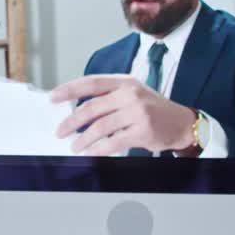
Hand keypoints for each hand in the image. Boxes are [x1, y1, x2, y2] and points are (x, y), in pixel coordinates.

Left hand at [51, 74, 196, 155]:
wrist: (181, 123)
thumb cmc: (152, 109)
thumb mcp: (132, 93)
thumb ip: (108, 96)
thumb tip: (77, 109)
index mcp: (125, 82)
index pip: (91, 82)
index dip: (69, 90)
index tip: (53, 97)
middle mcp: (131, 94)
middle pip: (92, 107)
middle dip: (72, 121)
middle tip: (60, 131)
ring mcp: (138, 112)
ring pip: (100, 127)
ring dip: (83, 139)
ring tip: (75, 146)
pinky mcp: (143, 131)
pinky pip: (113, 142)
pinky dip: (98, 149)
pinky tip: (91, 153)